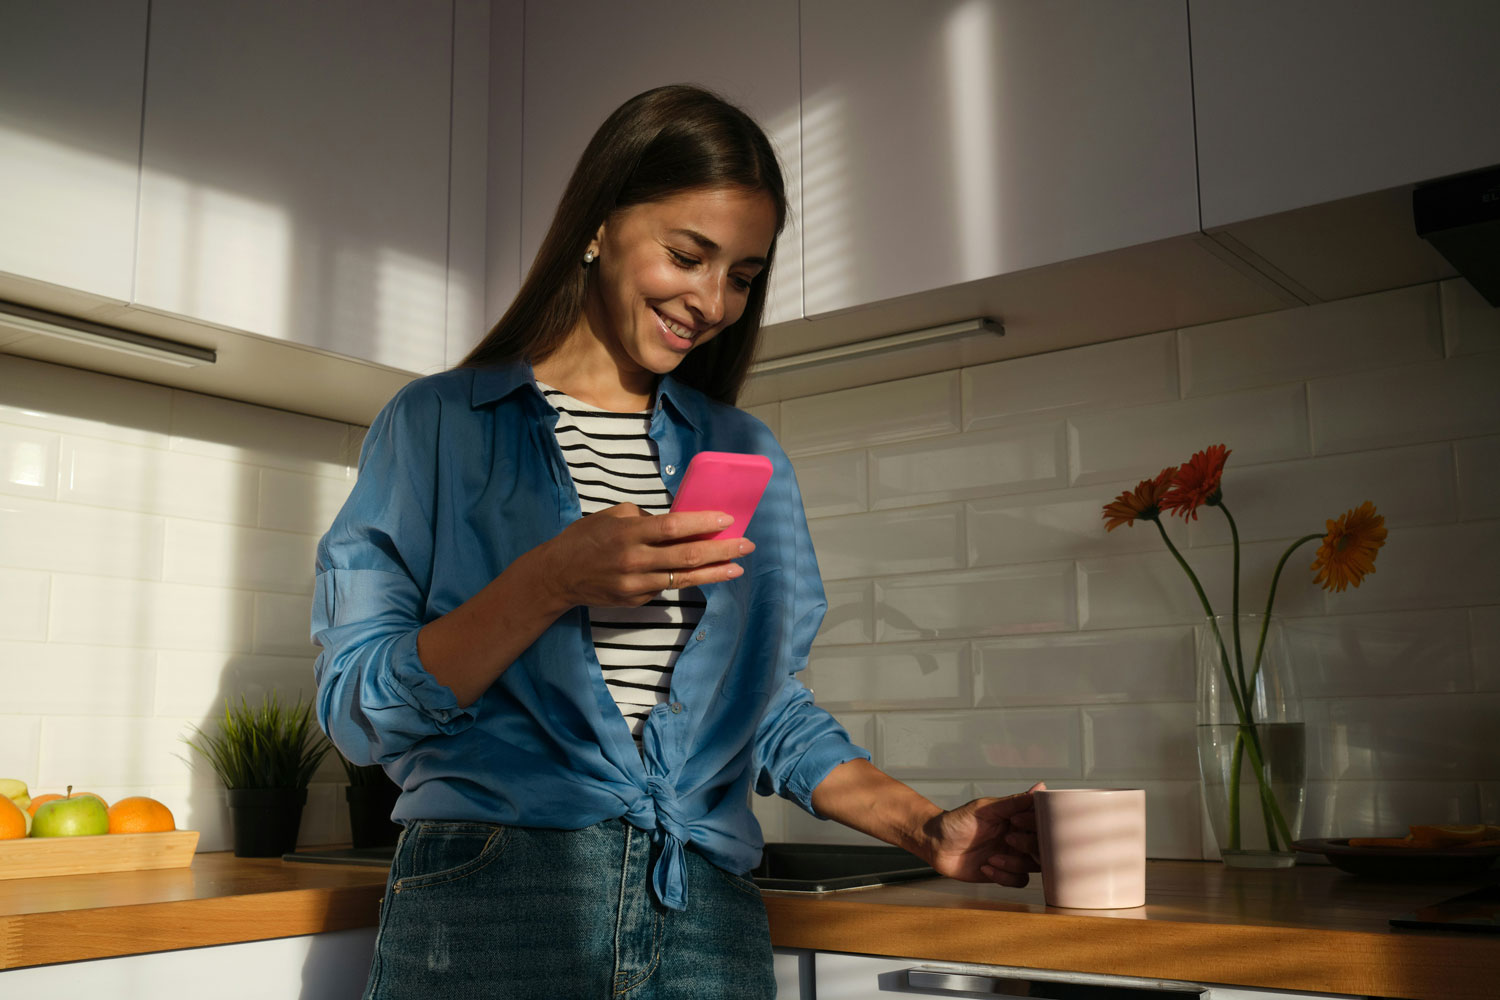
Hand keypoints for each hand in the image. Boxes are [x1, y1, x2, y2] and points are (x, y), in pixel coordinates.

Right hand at [542, 503, 754, 607]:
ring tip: (737, 568)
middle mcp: (635, 559)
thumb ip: (644, 519)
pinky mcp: (635, 600)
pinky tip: (705, 574)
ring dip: (714, 573)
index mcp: (629, 532)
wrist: (558, 575)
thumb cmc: (586, 538)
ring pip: (684, 579)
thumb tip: (676, 523)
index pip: (674, 526)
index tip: (727, 519)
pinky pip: (666, 588)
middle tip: (746, 545)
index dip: (703, 522)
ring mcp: (636, 584)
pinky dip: (687, 581)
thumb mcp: (612, 516)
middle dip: (721, 550)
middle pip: (687, 556)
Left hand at [919, 782, 1044, 887]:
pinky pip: (1019, 881)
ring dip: (1014, 864)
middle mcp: (1019, 838)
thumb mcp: (984, 808)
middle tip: (1007, 840)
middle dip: (1029, 846)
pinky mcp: (1004, 873)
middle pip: (1043, 847)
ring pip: (1033, 867)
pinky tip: (985, 867)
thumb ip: (1013, 802)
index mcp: (1018, 819)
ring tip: (991, 857)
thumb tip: (1041, 788)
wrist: (936, 843)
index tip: (1017, 822)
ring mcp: (1013, 856)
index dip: (1037, 824)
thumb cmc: (957, 821)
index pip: (1043, 822)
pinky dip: (1004, 876)